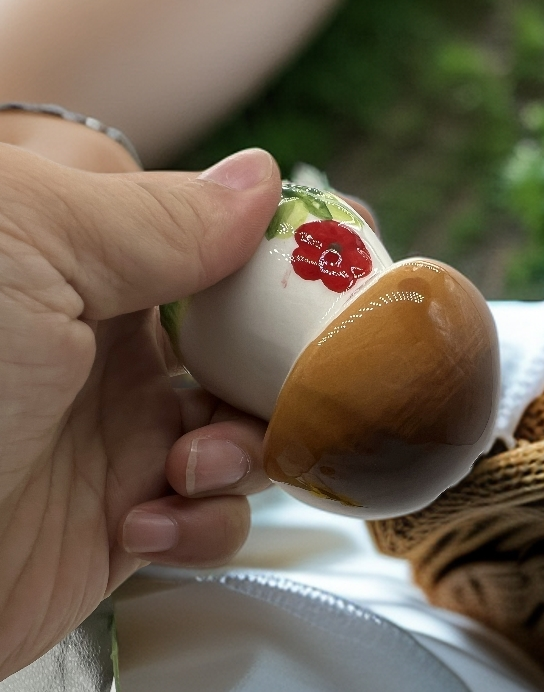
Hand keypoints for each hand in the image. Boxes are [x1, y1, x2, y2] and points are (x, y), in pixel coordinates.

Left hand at [0, 144, 279, 678]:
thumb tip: (264, 178)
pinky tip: (151, 519)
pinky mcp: (122, 520)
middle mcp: (114, 343)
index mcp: (92, 262)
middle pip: (254, 338)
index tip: (354, 250)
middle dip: (296, 355)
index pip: (223, 239)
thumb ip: (156, 215)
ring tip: (191, 461)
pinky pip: (208, 516)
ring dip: (247, 448)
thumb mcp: (27, 245)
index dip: (293, 244)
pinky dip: (204, 522)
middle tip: (324, 367)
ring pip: (248, 429)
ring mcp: (122, 433)